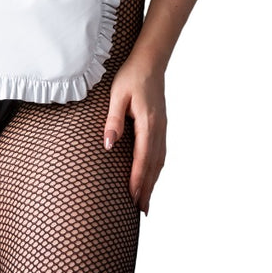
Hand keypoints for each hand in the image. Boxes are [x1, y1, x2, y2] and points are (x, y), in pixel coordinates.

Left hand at [103, 55, 166, 214]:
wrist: (150, 62)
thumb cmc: (131, 76)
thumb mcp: (117, 95)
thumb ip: (113, 119)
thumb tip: (108, 145)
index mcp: (148, 122)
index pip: (143, 157)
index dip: (138, 179)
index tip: (133, 198)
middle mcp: (159, 128)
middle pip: (154, 164)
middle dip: (147, 188)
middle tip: (141, 211)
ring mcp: (163, 127)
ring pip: (159, 161)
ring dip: (153, 182)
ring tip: (146, 202)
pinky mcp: (162, 126)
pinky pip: (161, 153)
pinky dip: (157, 169)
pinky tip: (152, 177)